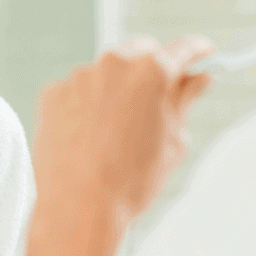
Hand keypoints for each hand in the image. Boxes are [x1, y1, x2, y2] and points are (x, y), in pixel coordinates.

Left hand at [32, 36, 212, 220]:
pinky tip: (89, 136)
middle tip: (160, 95)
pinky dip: (86, 104)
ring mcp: (78, 77)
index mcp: (152, 72)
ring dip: (117, 87)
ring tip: (118, 130)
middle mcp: (113, 64)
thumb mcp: (173, 141)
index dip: (197, 51)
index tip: (203, 54)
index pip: (182, 48)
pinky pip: (77, 90)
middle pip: (141, 52)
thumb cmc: (133, 180)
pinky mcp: (52, 93)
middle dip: (153, 67)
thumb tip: (199, 77)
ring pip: (106, 72)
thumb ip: (184, 101)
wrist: (79, 207)